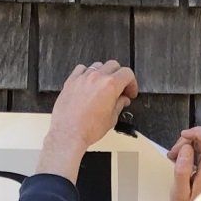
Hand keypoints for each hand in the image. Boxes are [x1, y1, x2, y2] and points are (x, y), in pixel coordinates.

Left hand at [35, 60, 138, 181]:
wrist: (68, 134)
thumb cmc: (87, 129)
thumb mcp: (111, 119)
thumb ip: (119, 105)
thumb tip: (122, 100)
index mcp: (110, 85)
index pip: (127, 73)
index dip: (132, 83)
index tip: (129, 91)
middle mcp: (96, 78)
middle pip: (113, 65)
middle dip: (119, 77)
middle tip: (119, 89)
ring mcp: (82, 78)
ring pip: (98, 65)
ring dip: (104, 74)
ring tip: (103, 87)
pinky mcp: (71, 81)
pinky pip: (81, 69)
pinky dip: (87, 73)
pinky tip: (88, 83)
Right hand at [168, 123, 200, 200]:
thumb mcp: (179, 193)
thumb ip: (181, 170)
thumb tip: (186, 149)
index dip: (198, 133)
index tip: (183, 136)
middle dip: (193, 136)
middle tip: (176, 150)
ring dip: (196, 138)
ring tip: (179, 152)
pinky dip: (198, 143)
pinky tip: (185, 154)